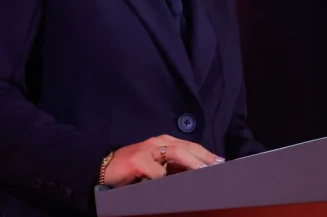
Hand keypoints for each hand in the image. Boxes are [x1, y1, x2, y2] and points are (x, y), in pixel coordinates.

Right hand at [101, 134, 224, 187]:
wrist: (105, 168)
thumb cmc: (133, 169)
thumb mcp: (157, 165)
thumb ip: (173, 166)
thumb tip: (196, 173)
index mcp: (165, 142)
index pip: (191, 146)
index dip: (207, 154)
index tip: (221, 163)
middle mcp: (158, 142)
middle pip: (187, 147)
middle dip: (204, 157)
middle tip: (218, 166)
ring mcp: (148, 150)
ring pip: (176, 153)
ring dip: (192, 163)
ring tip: (203, 171)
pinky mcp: (138, 161)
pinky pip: (156, 171)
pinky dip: (165, 178)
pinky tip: (171, 185)